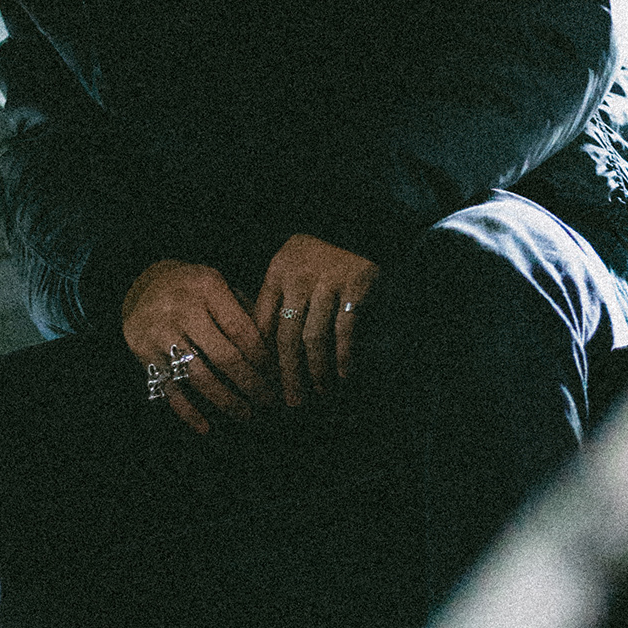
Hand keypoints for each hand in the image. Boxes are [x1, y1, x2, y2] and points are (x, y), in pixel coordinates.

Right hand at [121, 261, 274, 436]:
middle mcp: (182, 308)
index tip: (277, 378)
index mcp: (208, 287)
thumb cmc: (195, 291)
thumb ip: (246, 314)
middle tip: (268, 402)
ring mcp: (161, 331)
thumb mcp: (220, 288)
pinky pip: (171, 389)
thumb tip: (276, 355)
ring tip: (245, 414)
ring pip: (200, 377)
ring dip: (226, 401)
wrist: (143, 285)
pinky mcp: (144, 352)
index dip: (263, 360)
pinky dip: (189, 412)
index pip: (243, 332)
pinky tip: (205, 427)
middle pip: (225, 357)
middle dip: (251, 384)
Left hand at [255, 235, 379, 405]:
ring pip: (313, 337)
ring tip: (320, 393)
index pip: (262, 323)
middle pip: (285, 336)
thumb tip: (269, 354)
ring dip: (316, 371)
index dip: (264, 359)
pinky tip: (344, 376)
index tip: (267, 386)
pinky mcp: (355, 284)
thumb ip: (282, 302)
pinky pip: (344, 330)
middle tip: (291, 403)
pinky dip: (343, 357)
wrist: (366, 225)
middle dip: (287, 375)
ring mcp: (327, 279)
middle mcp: (298, 275)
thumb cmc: (327, 257)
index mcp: (277, 272)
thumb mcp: (296, 270)